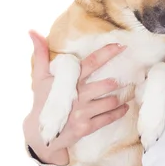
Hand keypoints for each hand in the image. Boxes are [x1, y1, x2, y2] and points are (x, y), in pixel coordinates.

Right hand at [23, 30, 129, 164]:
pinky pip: (109, 118)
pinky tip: (124, 106)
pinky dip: (120, 111)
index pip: (92, 63)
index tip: (121, 46)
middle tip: (132, 77)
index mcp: (69, 81)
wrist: (38, 134)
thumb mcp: (39, 77)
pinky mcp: (86, 127)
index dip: (107, 53)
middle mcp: (77, 96)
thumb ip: (41, 54)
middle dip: (119, 81)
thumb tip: (32, 31)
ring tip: (130, 92)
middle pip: (107, 84)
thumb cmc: (42, 100)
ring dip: (123, 97)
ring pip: (111, 101)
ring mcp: (82, 113)